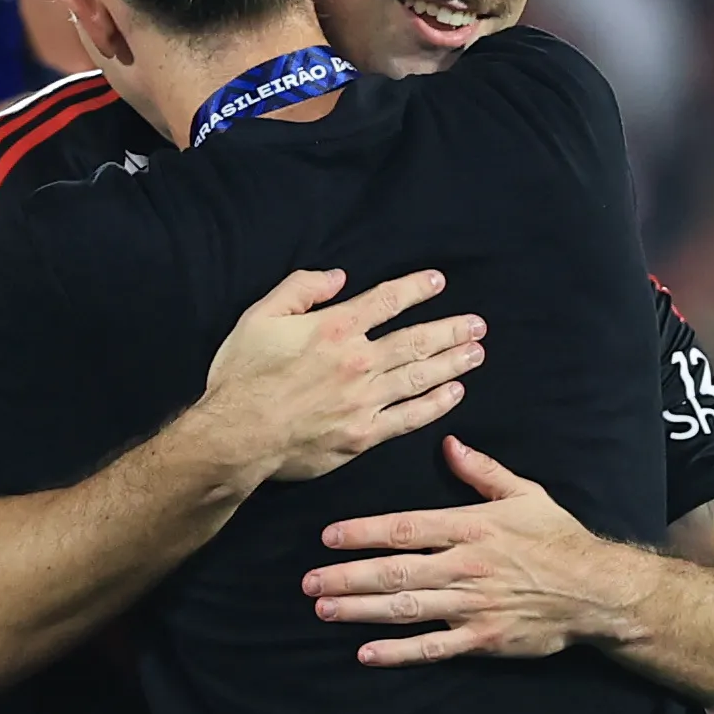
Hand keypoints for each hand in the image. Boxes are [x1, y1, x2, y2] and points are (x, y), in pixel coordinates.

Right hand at [199, 268, 484, 485]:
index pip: (386, 301)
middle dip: (451, 329)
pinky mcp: (363, 435)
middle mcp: (358, 361)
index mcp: (334, 328)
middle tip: (477, 325)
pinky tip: (454, 393)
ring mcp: (364, 401)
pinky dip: (435, 404)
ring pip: (420, 376)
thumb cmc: (242, 377)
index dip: (415, 288)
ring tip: (476, 352)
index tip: (438, 282)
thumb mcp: (258, 317)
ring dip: (452, 362)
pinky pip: (409, 417)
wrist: (235, 436)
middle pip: (415, 340)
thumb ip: (298, 289)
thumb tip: (337, 277)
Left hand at [304, 437, 630, 665]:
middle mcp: (466, 565)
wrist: (599, 590)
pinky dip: (399, 652)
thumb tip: (448, 443)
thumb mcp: (525, 494)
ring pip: (407, 607)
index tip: (327, 537)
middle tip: (309, 581)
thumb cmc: (558, 538)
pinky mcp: (484, 639)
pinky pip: (434, 647)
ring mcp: (473, 604)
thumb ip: (482, 471)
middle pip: (395, 570)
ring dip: (361, 610)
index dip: (362, 532)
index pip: (405, 528)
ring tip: (324, 609)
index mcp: (471, 527)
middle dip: (347, 576)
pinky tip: (366, 653)